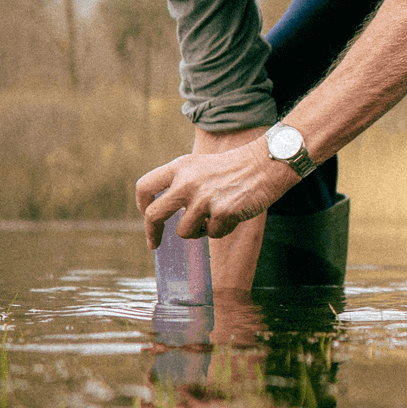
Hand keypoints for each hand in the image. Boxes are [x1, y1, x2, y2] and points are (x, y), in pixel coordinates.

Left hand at [136, 138, 297, 248]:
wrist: (264, 164)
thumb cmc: (233, 168)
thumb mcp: (199, 166)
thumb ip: (180, 183)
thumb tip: (164, 213)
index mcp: (180, 167)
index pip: (145, 186)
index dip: (142, 204)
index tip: (146, 214)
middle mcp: (187, 182)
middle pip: (153, 215)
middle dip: (152, 233)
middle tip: (154, 243)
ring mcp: (203, 198)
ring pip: (184, 232)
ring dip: (197, 231)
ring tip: (213, 218)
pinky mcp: (221, 212)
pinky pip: (212, 234)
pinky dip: (221, 229)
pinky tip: (232, 214)